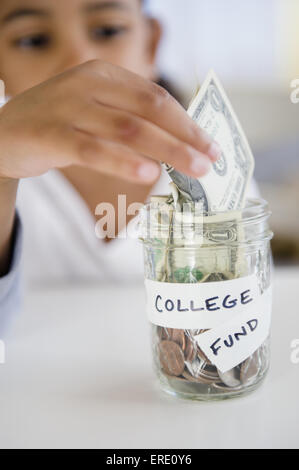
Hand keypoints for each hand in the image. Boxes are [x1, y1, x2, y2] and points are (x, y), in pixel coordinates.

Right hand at [0, 59, 219, 183]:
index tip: (209, 144)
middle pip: (148, 110)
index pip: (155, 96)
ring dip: (166, 151)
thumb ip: (127, 119)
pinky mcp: (52, 135)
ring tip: (192, 171)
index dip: (187, 121)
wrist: (3, 133)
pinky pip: (94, 150)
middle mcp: (87, 84)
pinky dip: (123, 162)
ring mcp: (68, 108)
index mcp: (103, 74)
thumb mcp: (93, 110)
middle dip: (184, 138)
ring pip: (128, 129)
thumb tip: (175, 145)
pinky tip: (148, 175)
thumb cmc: (57, 124)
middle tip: (209, 162)